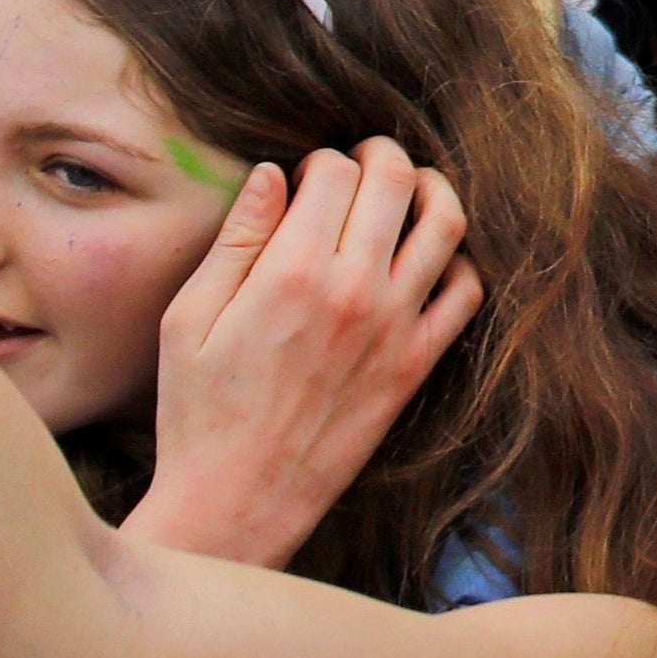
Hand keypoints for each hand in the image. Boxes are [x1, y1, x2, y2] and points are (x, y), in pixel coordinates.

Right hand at [127, 145, 480, 568]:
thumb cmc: (199, 411)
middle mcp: (354, 292)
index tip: (306, 175)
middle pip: (396, 181)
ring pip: (445, 223)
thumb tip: (271, 173)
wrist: (238, 501)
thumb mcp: (191, 319)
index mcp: (292, 273)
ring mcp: (395, 328)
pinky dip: (456, 260)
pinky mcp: (416, 366)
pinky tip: (426, 258)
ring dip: (431, 190)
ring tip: (408, 189)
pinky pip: (465, 293)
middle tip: (362, 161)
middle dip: (380, 156)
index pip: (335, 172)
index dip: (321, 160)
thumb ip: (237, 239)